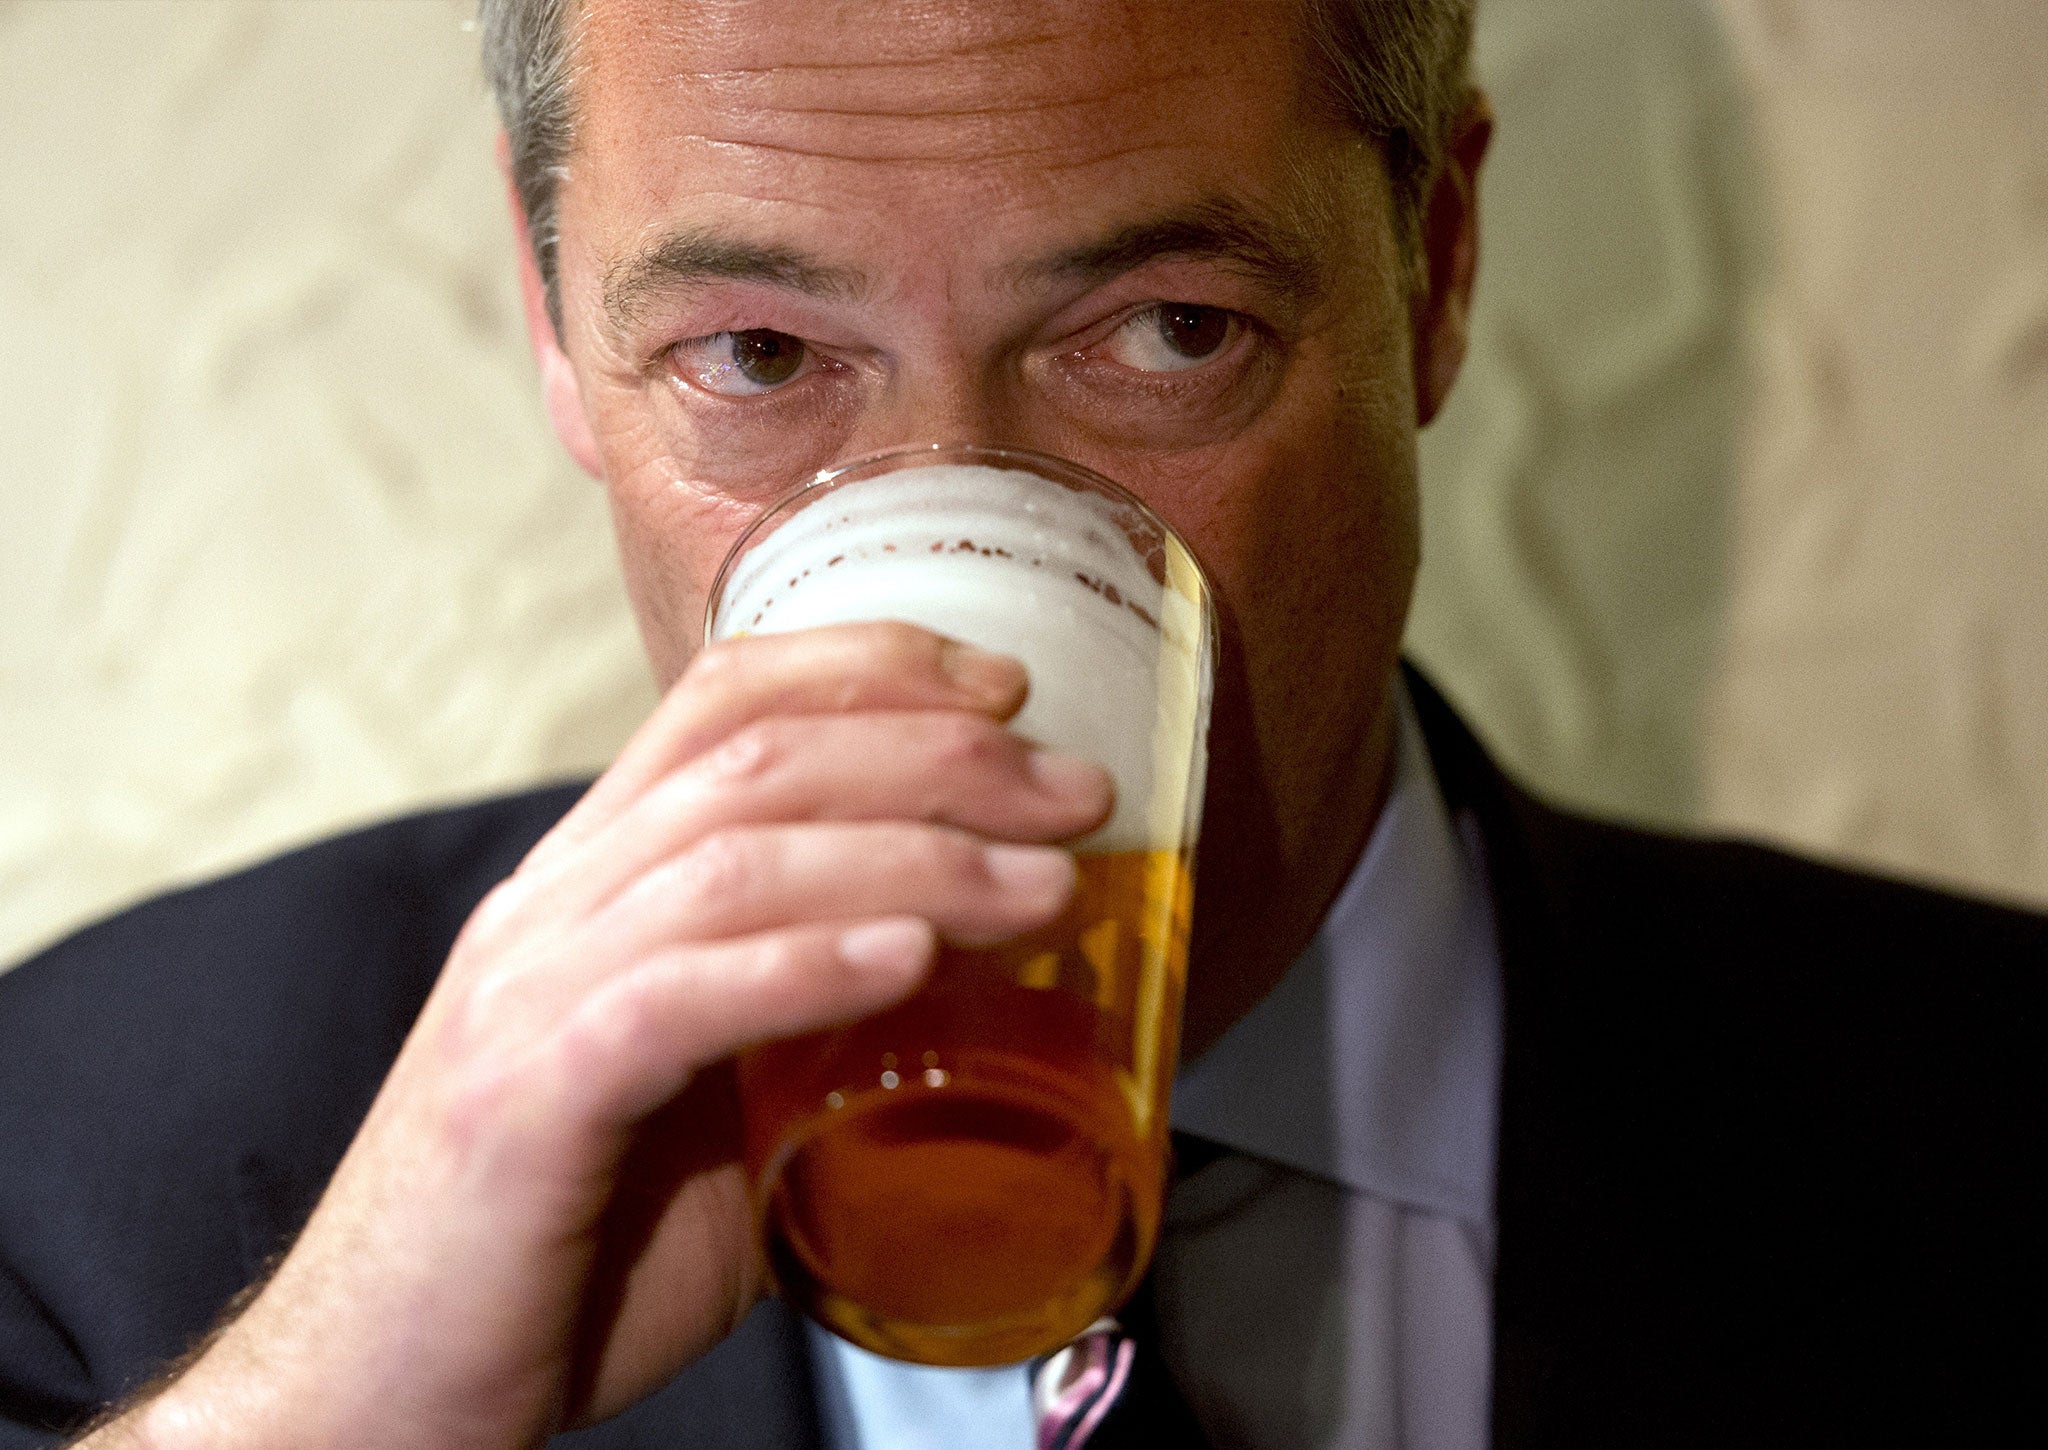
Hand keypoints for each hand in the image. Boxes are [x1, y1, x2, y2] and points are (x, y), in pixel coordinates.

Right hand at [115, 623, 1111, 1449]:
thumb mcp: (713, 1103)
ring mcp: (530, 992)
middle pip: (756, 760)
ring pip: (733, 862)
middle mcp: (556, 904)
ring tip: (1044, 890)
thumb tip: (978, 1001)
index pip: (725, 698)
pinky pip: (673, 999)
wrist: (390, 1384)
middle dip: (937, 756)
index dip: (871, 665)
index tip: (1005, 690)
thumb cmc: (574, 1244)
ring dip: (914, 860)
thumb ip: (812, 1032)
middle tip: (1076, 795)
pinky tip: (908, 963)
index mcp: (596, 880)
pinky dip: (803, 966)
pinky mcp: (524, 1099)